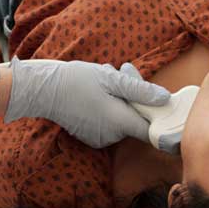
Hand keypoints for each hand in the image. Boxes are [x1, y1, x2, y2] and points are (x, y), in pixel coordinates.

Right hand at [4, 60, 170, 147]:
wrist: (43, 89)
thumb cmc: (77, 80)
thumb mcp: (112, 78)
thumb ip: (141, 90)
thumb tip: (165, 99)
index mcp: (120, 122)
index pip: (152, 132)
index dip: (162, 120)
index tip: (165, 105)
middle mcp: (111, 136)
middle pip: (135, 119)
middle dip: (135, 96)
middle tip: (124, 69)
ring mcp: (99, 138)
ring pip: (122, 118)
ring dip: (121, 99)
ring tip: (107, 76)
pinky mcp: (90, 136)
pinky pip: (109, 122)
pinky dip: (109, 107)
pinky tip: (98, 89)